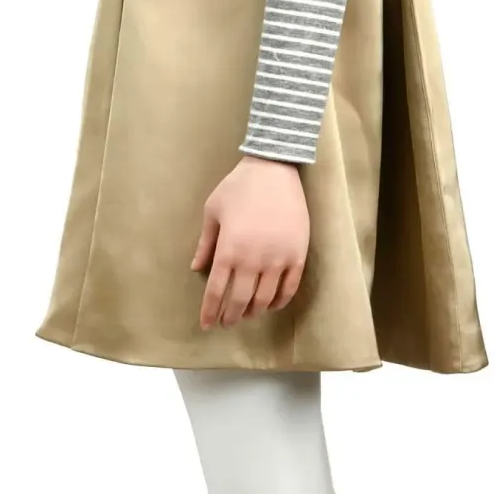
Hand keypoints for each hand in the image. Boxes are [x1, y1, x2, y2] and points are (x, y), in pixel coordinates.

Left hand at [190, 155, 309, 328]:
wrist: (274, 169)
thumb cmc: (238, 187)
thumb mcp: (213, 211)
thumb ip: (206, 243)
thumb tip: (197, 268)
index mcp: (229, 249)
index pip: (217, 291)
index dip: (210, 311)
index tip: (207, 324)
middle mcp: (253, 259)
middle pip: (240, 300)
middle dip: (231, 316)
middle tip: (226, 323)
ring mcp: (278, 259)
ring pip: (265, 298)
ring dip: (254, 311)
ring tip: (247, 314)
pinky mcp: (297, 255)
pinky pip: (289, 288)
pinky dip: (279, 301)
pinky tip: (271, 305)